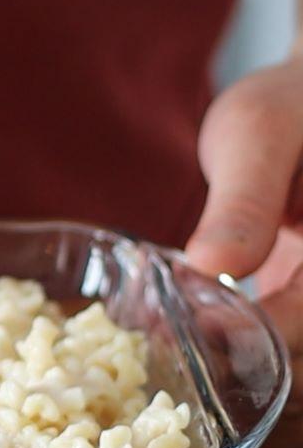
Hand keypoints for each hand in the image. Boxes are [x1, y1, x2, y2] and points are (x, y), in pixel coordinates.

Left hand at [187, 56, 302, 390]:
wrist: (302, 96)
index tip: (196, 331)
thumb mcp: (259, 135)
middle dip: (239, 351)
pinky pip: (275, 326)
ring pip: (289, 343)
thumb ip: (243, 202)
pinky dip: (231, 329)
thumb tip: (214, 265)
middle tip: (162, 343)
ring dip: (231, 347)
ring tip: (160, 335)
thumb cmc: (291, 102)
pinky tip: (178, 317)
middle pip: (301, 341)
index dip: (260, 333)